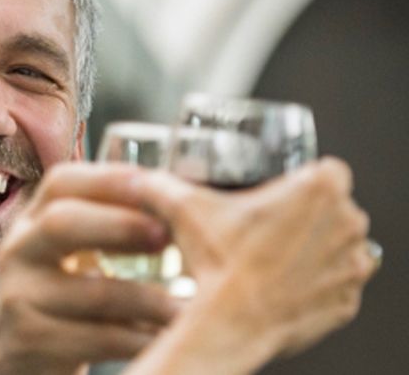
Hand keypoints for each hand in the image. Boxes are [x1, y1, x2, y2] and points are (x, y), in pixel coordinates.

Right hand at [0, 163, 180, 374]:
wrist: (18, 357)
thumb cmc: (66, 298)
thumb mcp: (75, 254)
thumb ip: (113, 225)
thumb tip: (185, 200)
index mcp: (35, 220)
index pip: (62, 183)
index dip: (108, 179)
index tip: (154, 185)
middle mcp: (19, 250)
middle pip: (61, 223)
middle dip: (121, 225)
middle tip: (167, 236)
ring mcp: (19, 297)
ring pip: (92, 293)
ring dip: (150, 300)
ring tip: (189, 307)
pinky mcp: (29, 341)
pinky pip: (98, 339)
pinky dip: (140, 340)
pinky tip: (167, 340)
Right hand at [126, 157, 376, 373]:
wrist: (230, 323)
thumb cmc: (219, 266)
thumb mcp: (185, 210)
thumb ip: (162, 185)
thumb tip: (141, 178)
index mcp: (320, 189)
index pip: (326, 170)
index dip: (299, 183)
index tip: (276, 196)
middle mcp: (347, 222)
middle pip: (333, 208)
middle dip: (306, 216)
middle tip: (265, 229)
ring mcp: (352, 265)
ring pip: (339, 246)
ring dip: (315, 250)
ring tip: (271, 258)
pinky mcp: (347, 301)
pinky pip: (336, 285)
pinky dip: (316, 286)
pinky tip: (282, 286)